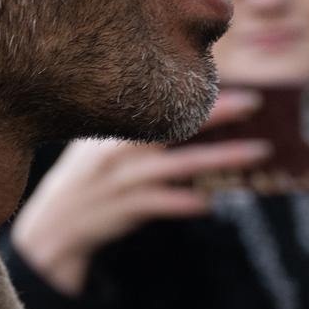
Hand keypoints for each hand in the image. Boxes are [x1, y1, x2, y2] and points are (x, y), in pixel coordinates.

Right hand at [10, 92, 269, 296]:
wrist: (51, 227)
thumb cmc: (86, 180)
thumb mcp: (101, 146)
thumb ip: (136, 129)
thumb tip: (183, 109)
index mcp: (114, 127)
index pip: (159, 102)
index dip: (195, 92)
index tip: (229, 81)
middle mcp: (117, 148)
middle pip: (173, 124)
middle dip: (216, 113)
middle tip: (256, 103)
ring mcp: (120, 180)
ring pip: (178, 165)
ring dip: (220, 158)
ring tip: (257, 152)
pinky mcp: (122, 209)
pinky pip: (160, 204)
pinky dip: (184, 203)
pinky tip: (209, 203)